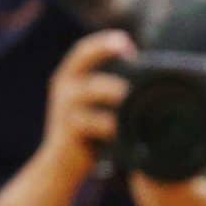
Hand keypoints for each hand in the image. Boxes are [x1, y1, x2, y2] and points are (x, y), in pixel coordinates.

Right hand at [40, 28, 136, 178]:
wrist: (61, 163)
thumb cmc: (87, 131)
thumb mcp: (91, 103)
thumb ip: (108, 87)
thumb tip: (144, 75)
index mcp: (69, 76)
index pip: (84, 49)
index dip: (104, 42)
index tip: (127, 43)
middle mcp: (64, 87)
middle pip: (82, 59)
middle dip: (103, 51)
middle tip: (129, 54)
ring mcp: (65, 107)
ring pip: (87, 90)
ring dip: (109, 87)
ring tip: (128, 91)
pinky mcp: (69, 129)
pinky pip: (90, 122)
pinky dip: (108, 122)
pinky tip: (121, 125)